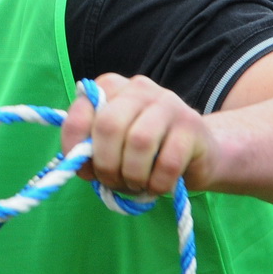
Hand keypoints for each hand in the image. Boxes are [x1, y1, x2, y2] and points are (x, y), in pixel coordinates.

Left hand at [60, 73, 211, 196]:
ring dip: (132, 175)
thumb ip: (90, 151)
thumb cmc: (144, 153)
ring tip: (136, 184)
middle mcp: (138, 88)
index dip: (74, 147)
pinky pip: (167, 162)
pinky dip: (157, 183)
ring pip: (139, 142)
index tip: (84, 170)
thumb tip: (81, 165)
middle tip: (113, 181)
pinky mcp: (191, 125)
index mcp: (111, 87)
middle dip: (106, 164)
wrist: (198, 153)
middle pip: (109, 126)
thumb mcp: (112, 148)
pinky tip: (157, 185)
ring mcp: (168, 102)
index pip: (79, 113)